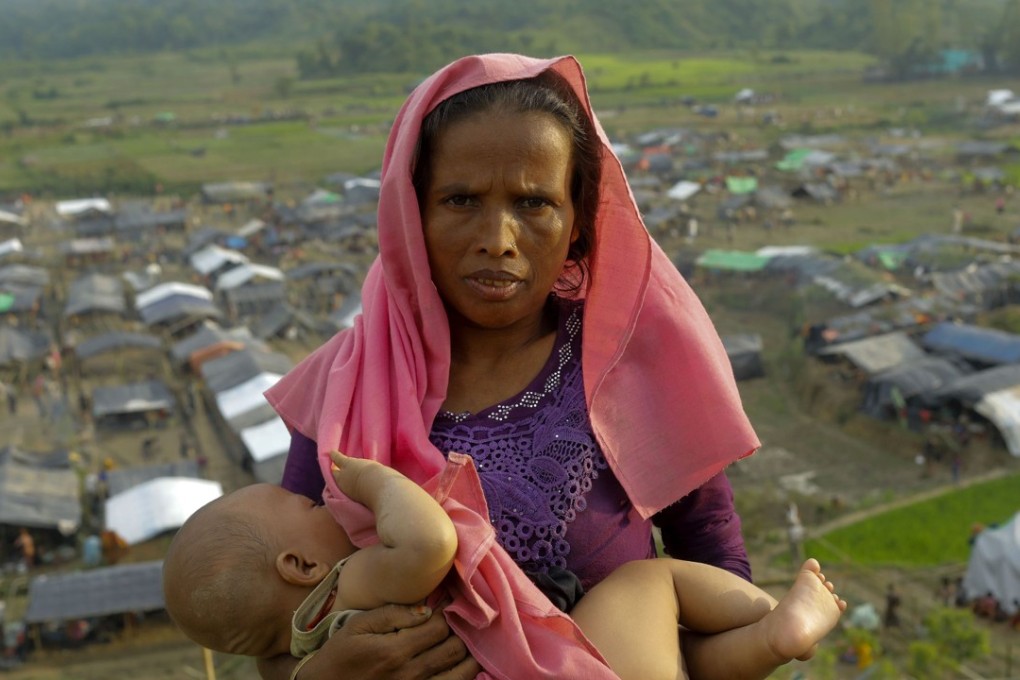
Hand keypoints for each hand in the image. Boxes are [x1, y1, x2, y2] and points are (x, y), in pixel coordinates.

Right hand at [257, 603, 480, 679]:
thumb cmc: (339, 656)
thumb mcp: (357, 627)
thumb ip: (391, 614)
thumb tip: (426, 608)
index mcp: (393, 651)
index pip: (438, 626)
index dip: (445, 611)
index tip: (444, 605)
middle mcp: (409, 675)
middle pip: (455, 648)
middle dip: (459, 631)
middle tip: (455, 622)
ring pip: (462, 673)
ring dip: (467, 655)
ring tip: (461, 642)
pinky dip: (461, 675)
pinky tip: (456, 664)